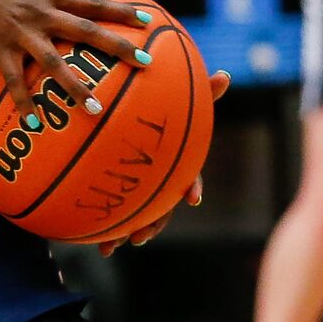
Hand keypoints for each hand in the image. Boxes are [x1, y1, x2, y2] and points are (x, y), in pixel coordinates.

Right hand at [0, 0, 151, 122]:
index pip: (92, 3)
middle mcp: (40, 14)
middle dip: (118, 47)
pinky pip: (14, 80)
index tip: (147, 21)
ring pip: (56, 63)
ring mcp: (20, 32)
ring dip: (77, 87)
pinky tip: (34, 124)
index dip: (121, 12)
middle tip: (145, 63)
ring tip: (97, 109)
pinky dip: (24, 102)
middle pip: (87, 32)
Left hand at [99, 71, 229, 254]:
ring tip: (111, 247)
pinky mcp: (121, 194)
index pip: (189, 176)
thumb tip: (226, 74)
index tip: (191, 198)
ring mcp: (142, 189)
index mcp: (177, 163)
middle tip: (141, 236)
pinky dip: (106, 231)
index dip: (191, 186)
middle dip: (152, 224)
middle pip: (161, 207)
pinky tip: (96, 245)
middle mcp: (161, 180)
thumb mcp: (178, 98)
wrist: (130, 119)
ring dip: (126, 233)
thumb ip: (199, 92)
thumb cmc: (163, 111)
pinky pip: (116, 215)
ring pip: (137, 217)